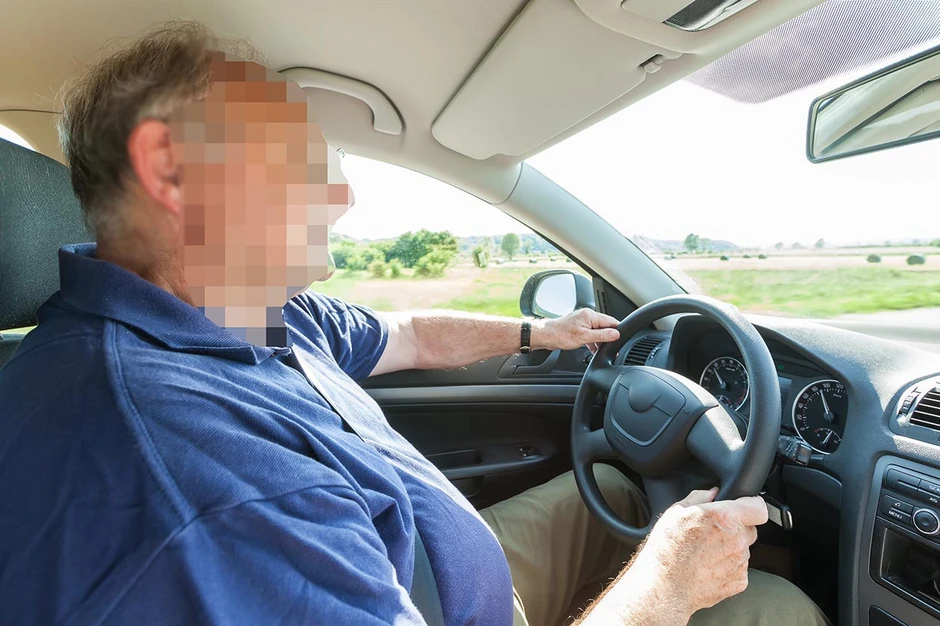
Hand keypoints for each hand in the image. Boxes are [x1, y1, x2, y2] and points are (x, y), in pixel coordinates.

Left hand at [535, 308, 619, 352]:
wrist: (546, 336)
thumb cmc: (560, 335)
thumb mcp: (584, 337)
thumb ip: (601, 335)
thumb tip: (615, 334)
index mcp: (590, 315)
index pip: (611, 321)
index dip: (618, 330)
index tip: (622, 339)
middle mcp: (587, 316)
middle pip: (605, 326)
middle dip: (609, 337)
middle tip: (612, 349)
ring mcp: (582, 322)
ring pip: (597, 331)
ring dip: (600, 341)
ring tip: (600, 351)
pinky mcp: (578, 328)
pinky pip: (590, 334)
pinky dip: (593, 342)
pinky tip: (593, 350)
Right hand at [628, 488, 766, 618]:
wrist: (665, 587)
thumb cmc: (667, 550)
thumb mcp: (675, 513)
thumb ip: (699, 497)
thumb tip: (712, 493)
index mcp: (725, 518)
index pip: (758, 507)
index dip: (752, 504)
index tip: (745, 506)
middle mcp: (738, 540)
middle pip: (750, 528)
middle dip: (736, 527)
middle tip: (713, 532)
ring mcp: (740, 562)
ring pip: (743, 549)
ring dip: (730, 547)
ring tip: (704, 553)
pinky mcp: (739, 581)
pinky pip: (739, 568)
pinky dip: (727, 566)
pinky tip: (707, 567)